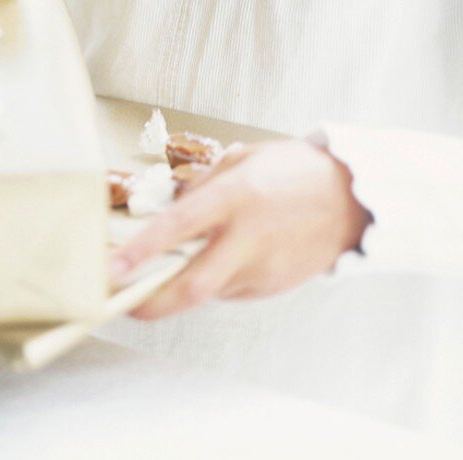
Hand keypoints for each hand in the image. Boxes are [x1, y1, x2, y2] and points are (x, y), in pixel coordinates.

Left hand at [109, 139, 373, 319]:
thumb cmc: (295, 172)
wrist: (352, 200)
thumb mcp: (243, 159)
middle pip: (190, 287)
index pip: (177, 228)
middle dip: (149, 303)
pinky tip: (220, 259)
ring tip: (169, 266)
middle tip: (119, 302)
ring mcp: (262, 269)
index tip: (110, 269)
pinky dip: (214, 280)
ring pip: (207, 290)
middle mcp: (247, 238)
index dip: (140, 251)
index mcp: (236, 197)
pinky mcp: (272, 288)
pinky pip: (230, 290)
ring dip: (181, 286)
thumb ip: (204, 185)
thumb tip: (171, 211)